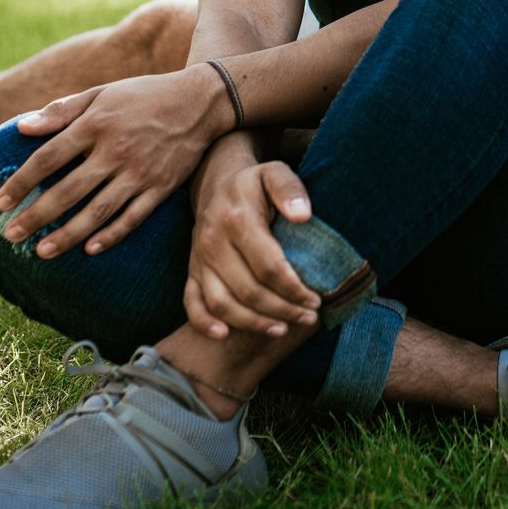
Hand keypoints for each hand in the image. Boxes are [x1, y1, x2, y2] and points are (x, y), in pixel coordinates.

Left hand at [0, 69, 232, 258]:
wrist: (201, 101)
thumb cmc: (144, 96)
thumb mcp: (102, 94)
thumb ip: (61, 111)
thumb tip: (22, 127)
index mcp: (97, 124)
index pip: (49, 158)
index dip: (21, 182)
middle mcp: (116, 150)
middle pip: (68, 190)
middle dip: (36, 216)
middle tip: (9, 236)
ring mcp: (140, 172)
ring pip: (97, 211)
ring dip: (66, 234)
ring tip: (41, 252)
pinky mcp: (161, 187)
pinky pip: (132, 217)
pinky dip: (111, 234)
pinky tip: (89, 249)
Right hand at [187, 160, 322, 339]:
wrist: (215, 183)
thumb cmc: (253, 183)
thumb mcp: (274, 173)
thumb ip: (290, 189)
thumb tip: (303, 215)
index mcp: (237, 220)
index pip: (269, 266)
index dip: (294, 288)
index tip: (315, 299)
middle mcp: (213, 242)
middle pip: (248, 290)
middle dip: (282, 310)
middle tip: (308, 317)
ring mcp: (199, 259)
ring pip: (222, 303)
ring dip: (253, 323)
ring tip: (282, 329)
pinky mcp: (191, 271)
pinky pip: (191, 303)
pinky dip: (204, 323)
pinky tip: (225, 335)